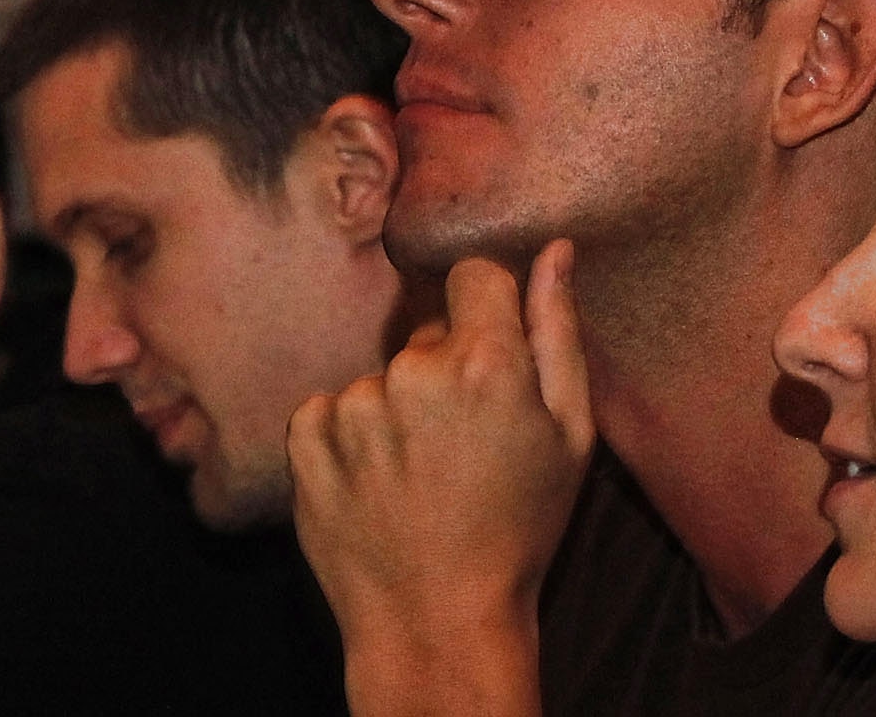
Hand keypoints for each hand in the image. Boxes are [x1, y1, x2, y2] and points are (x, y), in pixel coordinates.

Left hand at [289, 243, 592, 716]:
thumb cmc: (517, 531)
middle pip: (426, 332)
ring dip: (395, 409)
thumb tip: (555, 250)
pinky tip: (377, 484)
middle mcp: (412, 372)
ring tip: (419, 475)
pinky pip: (331, 409)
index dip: (487, 314)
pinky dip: (348, 438)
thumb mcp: (569, 436)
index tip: (490, 363)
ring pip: (381, 376)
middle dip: (444, 370)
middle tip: (461, 443)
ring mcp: (353, 405)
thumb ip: (558, 332)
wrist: (436, 624)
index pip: (475, 274)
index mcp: (486, 362)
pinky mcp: (306, 438)